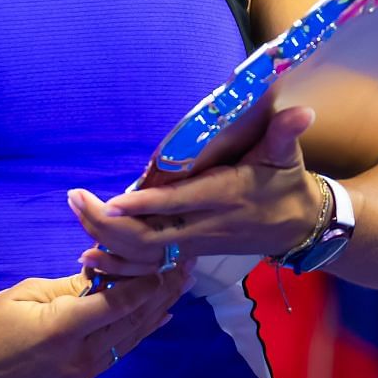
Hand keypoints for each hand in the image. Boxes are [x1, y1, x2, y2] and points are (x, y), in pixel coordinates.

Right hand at [0, 266, 190, 377]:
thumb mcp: (27, 293)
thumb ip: (72, 285)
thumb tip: (107, 268)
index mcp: (62, 330)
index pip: (118, 303)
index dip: (147, 281)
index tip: (168, 257)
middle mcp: (79, 357)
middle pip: (132, 321)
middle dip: (160, 292)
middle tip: (184, 264)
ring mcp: (82, 373)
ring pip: (130, 338)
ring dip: (156, 310)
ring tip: (180, 285)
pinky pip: (117, 350)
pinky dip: (139, 330)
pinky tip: (158, 315)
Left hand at [70, 106, 322, 276]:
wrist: (298, 226)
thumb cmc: (286, 182)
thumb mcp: (286, 155)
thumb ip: (285, 132)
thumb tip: (301, 111)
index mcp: (224, 198)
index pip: (179, 204)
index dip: (144, 205)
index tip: (111, 199)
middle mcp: (205, 227)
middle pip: (150, 236)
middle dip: (109, 224)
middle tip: (75, 199)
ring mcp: (195, 245)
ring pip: (144, 255)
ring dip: (107, 243)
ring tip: (76, 217)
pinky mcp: (190, 254)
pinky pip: (149, 267)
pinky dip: (119, 266)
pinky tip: (90, 258)